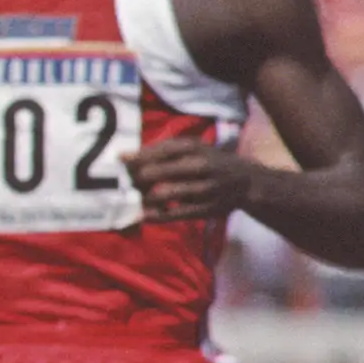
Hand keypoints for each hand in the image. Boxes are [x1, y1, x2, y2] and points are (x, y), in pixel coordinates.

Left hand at [126, 133, 254, 224]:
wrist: (246, 182)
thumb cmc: (207, 161)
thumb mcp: (189, 149)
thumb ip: (156, 151)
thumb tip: (120, 157)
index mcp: (191, 147)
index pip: (152, 153)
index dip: (132, 161)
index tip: (117, 166)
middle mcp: (199, 165)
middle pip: (153, 173)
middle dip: (133, 181)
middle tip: (124, 185)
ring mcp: (204, 188)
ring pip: (162, 194)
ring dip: (142, 198)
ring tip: (134, 199)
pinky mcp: (206, 208)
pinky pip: (173, 214)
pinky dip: (154, 215)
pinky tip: (143, 215)